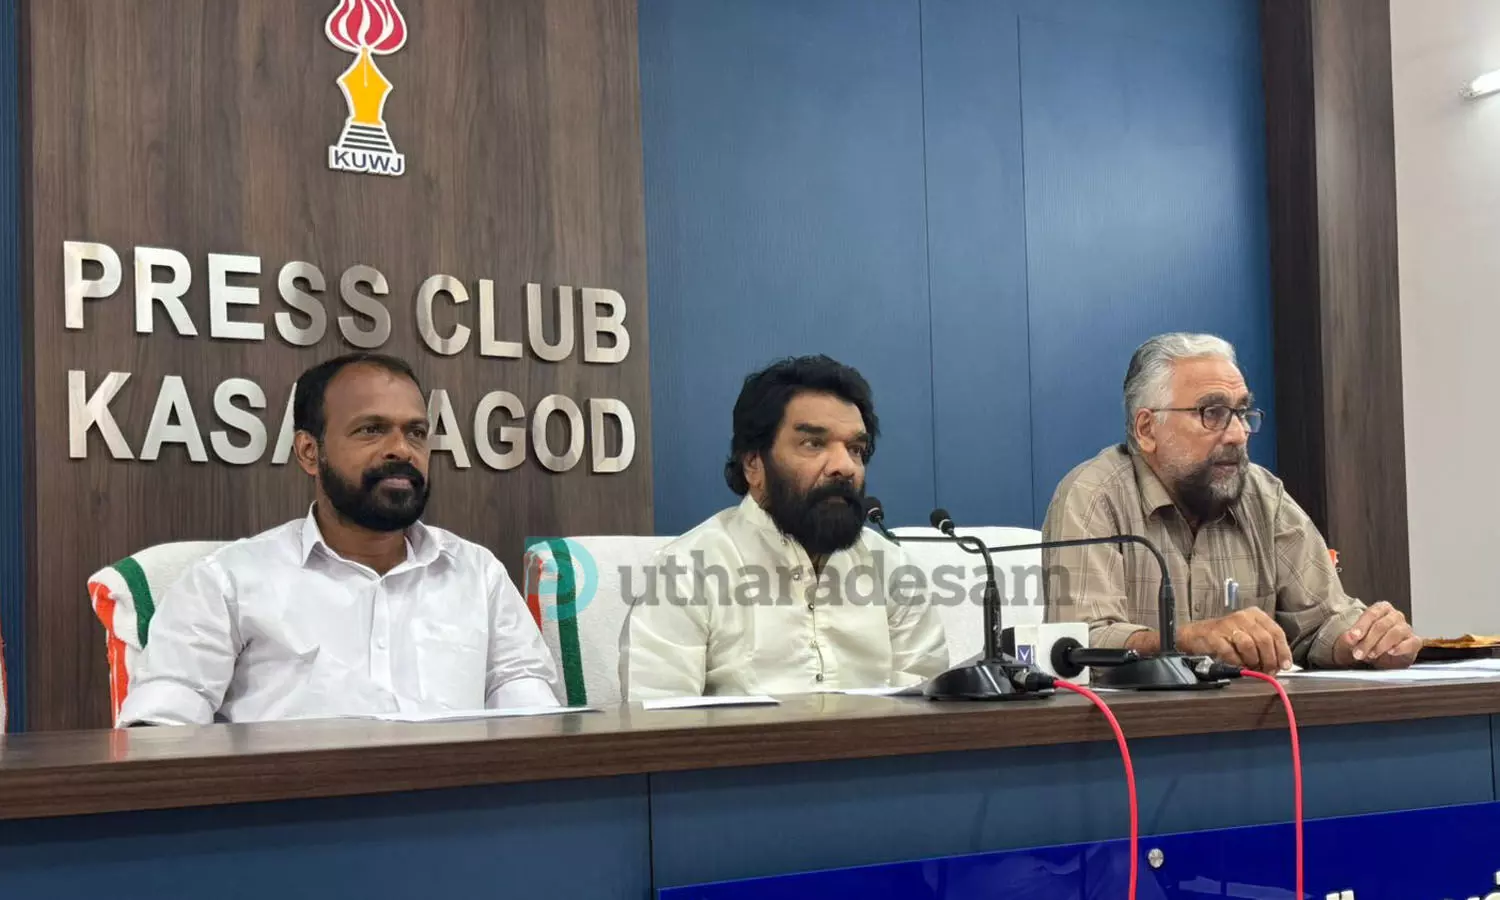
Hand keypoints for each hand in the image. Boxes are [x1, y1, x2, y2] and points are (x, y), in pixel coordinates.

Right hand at [1178, 608, 1292, 673]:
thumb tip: (1279, 665)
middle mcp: (1243, 617)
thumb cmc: (1228, 637)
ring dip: (1253, 661)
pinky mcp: (1214, 635)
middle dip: (1269, 660)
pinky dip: (1236, 662)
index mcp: (1255, 615)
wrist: (1197, 635)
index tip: (1284, 666)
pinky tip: (1237, 664)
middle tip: (1268, 671)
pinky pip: (1230, 652)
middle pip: (1264, 639)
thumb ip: (1265, 646)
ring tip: (1252, 667)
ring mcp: (1227, 625)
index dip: (1282, 651)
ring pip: (1249, 645)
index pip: (1276, 632)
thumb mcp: (1250, 635)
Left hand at [1333, 602, 1419, 668]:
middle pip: (1381, 625)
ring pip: (1395, 633)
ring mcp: (1406, 628)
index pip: (1371, 614)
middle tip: (1358, 652)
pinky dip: (1401, 648)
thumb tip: (1349, 637)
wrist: (1383, 657)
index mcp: (1381, 609)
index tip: (1353, 637)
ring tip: (1371, 654)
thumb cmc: (1369, 642)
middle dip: (1368, 641)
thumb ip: (1351, 638)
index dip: (1361, 626)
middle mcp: (1395, 616)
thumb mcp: (1356, 640)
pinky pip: (1411, 642)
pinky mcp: (1414, 641)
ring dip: (1381, 646)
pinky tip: (1391, 652)